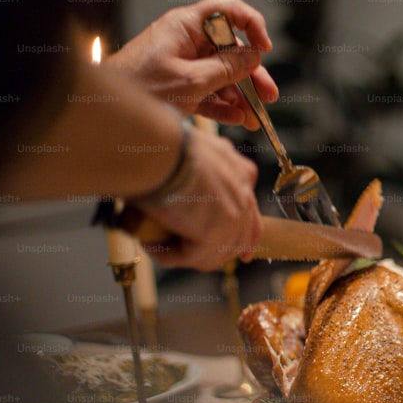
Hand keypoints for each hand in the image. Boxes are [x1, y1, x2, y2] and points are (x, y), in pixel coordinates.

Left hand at [107, 0, 278, 129]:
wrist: (105, 114)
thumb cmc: (137, 90)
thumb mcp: (190, 81)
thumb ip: (225, 69)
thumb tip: (252, 59)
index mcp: (186, 27)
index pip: (227, 11)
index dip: (251, 26)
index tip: (264, 49)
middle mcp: (186, 42)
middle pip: (230, 51)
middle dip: (251, 74)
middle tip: (268, 95)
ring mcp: (183, 65)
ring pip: (222, 76)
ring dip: (240, 97)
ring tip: (253, 118)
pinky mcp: (179, 86)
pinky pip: (209, 92)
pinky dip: (224, 105)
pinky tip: (236, 119)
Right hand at [131, 128, 262, 271]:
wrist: (159, 149)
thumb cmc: (166, 145)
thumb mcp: (197, 149)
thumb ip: (206, 166)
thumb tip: (195, 174)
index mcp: (242, 173)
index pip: (251, 215)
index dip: (241, 236)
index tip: (241, 253)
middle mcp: (244, 196)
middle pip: (240, 240)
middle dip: (217, 252)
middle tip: (190, 256)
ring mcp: (233, 217)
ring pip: (215, 253)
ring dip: (186, 255)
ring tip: (158, 245)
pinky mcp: (214, 235)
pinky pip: (190, 257)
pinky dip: (168, 255)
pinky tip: (150, 245)